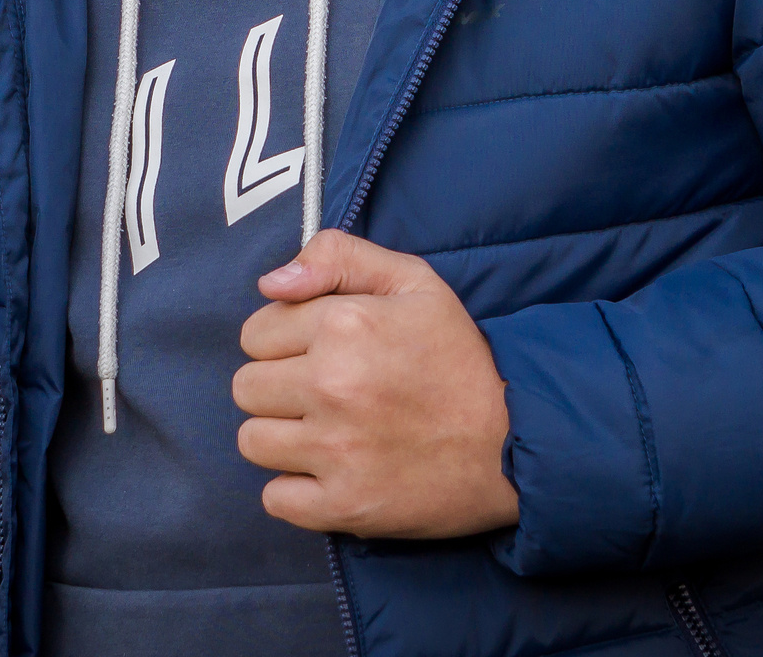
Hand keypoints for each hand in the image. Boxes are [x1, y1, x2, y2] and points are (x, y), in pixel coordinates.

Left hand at [233, 228, 518, 538]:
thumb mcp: (414, 283)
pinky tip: (330, 471)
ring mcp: (335, 449)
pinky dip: (296, 489)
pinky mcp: (344, 504)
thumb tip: (271, 282)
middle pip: (246, 387)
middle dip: (278, 387)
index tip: (322, 352)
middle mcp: (332, 385)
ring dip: (282, 437)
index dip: (285, 341)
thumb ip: (338, 257)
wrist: (516, 441)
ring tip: (326, 431)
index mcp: (345, 324)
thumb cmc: (461, 359)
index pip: (256, 332)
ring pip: (252, 441)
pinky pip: (275, 498)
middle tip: (325, 393)